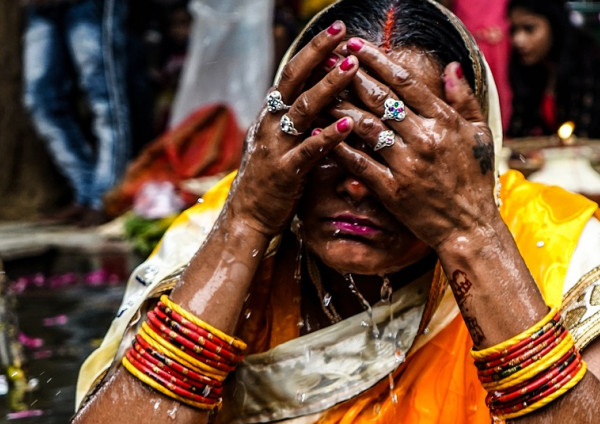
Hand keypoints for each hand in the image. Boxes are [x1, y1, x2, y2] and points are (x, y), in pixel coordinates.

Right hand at [226, 22, 358, 237]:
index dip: (314, 50)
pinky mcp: (285, 172)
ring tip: (352, 67)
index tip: (337, 30)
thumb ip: (300, 118)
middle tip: (342, 32)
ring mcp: (276, 146)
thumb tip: (327, 91)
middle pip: (294, 79)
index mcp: (272, 113)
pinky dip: (328, 137)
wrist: (248, 217)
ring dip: (328, 86)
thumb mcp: (283, 140)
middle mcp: (271, 123)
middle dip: (318, 53)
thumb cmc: (273, 178)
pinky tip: (348, 126)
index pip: (292, 72)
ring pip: (303, 109)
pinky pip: (308, 151)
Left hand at [325, 38, 499, 248]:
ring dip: (339, 106)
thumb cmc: (475, 179)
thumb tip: (451, 66)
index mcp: (444, 122)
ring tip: (319, 92)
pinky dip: (339, 146)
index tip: (356, 46)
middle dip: (352, 76)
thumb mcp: (479, 134)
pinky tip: (322, 132)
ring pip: (365, 127)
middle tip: (329, 60)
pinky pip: (359, 162)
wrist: (470, 226)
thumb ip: (464, 99)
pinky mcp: (392, 190)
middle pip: (380, 99)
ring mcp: (407, 165)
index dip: (377, 62)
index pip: (405, 83)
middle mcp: (424, 139)